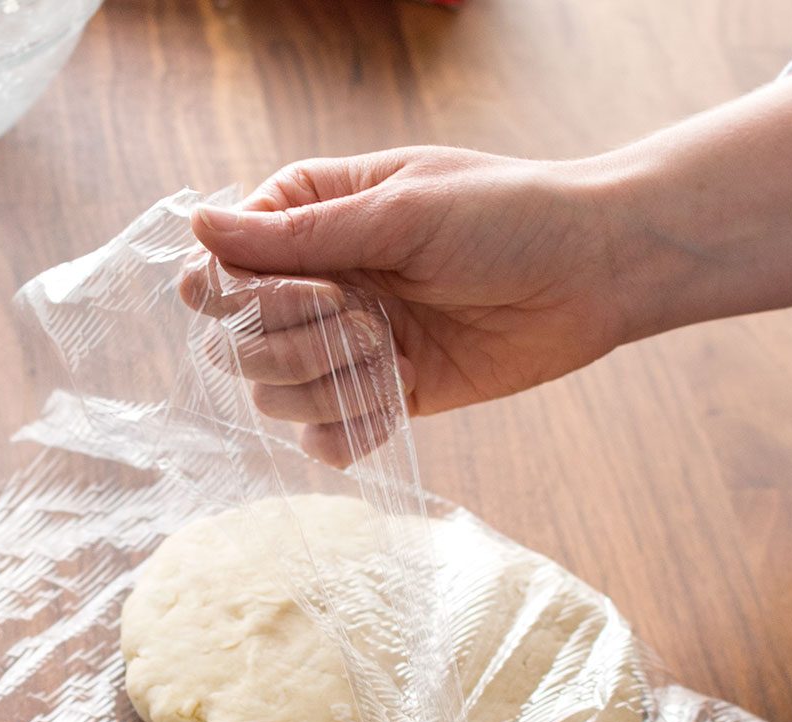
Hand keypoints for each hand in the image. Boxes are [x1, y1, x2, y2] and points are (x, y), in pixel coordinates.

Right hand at [182, 72, 791, 466]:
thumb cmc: (506, 218)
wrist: (592, 275)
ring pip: (272, 395)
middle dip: (289, 342)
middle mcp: (314, 285)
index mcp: (308, 221)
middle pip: (233, 343)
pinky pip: (321, 438)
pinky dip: (346, 432)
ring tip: (391, 352)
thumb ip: (297, 233)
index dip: (239, 293)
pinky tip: (390, 403)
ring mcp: (342, 345)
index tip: (306, 289)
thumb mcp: (400, 214)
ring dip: (325, 382)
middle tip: (364, 320)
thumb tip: (199, 225)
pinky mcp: (377, 395)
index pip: (218, 269)